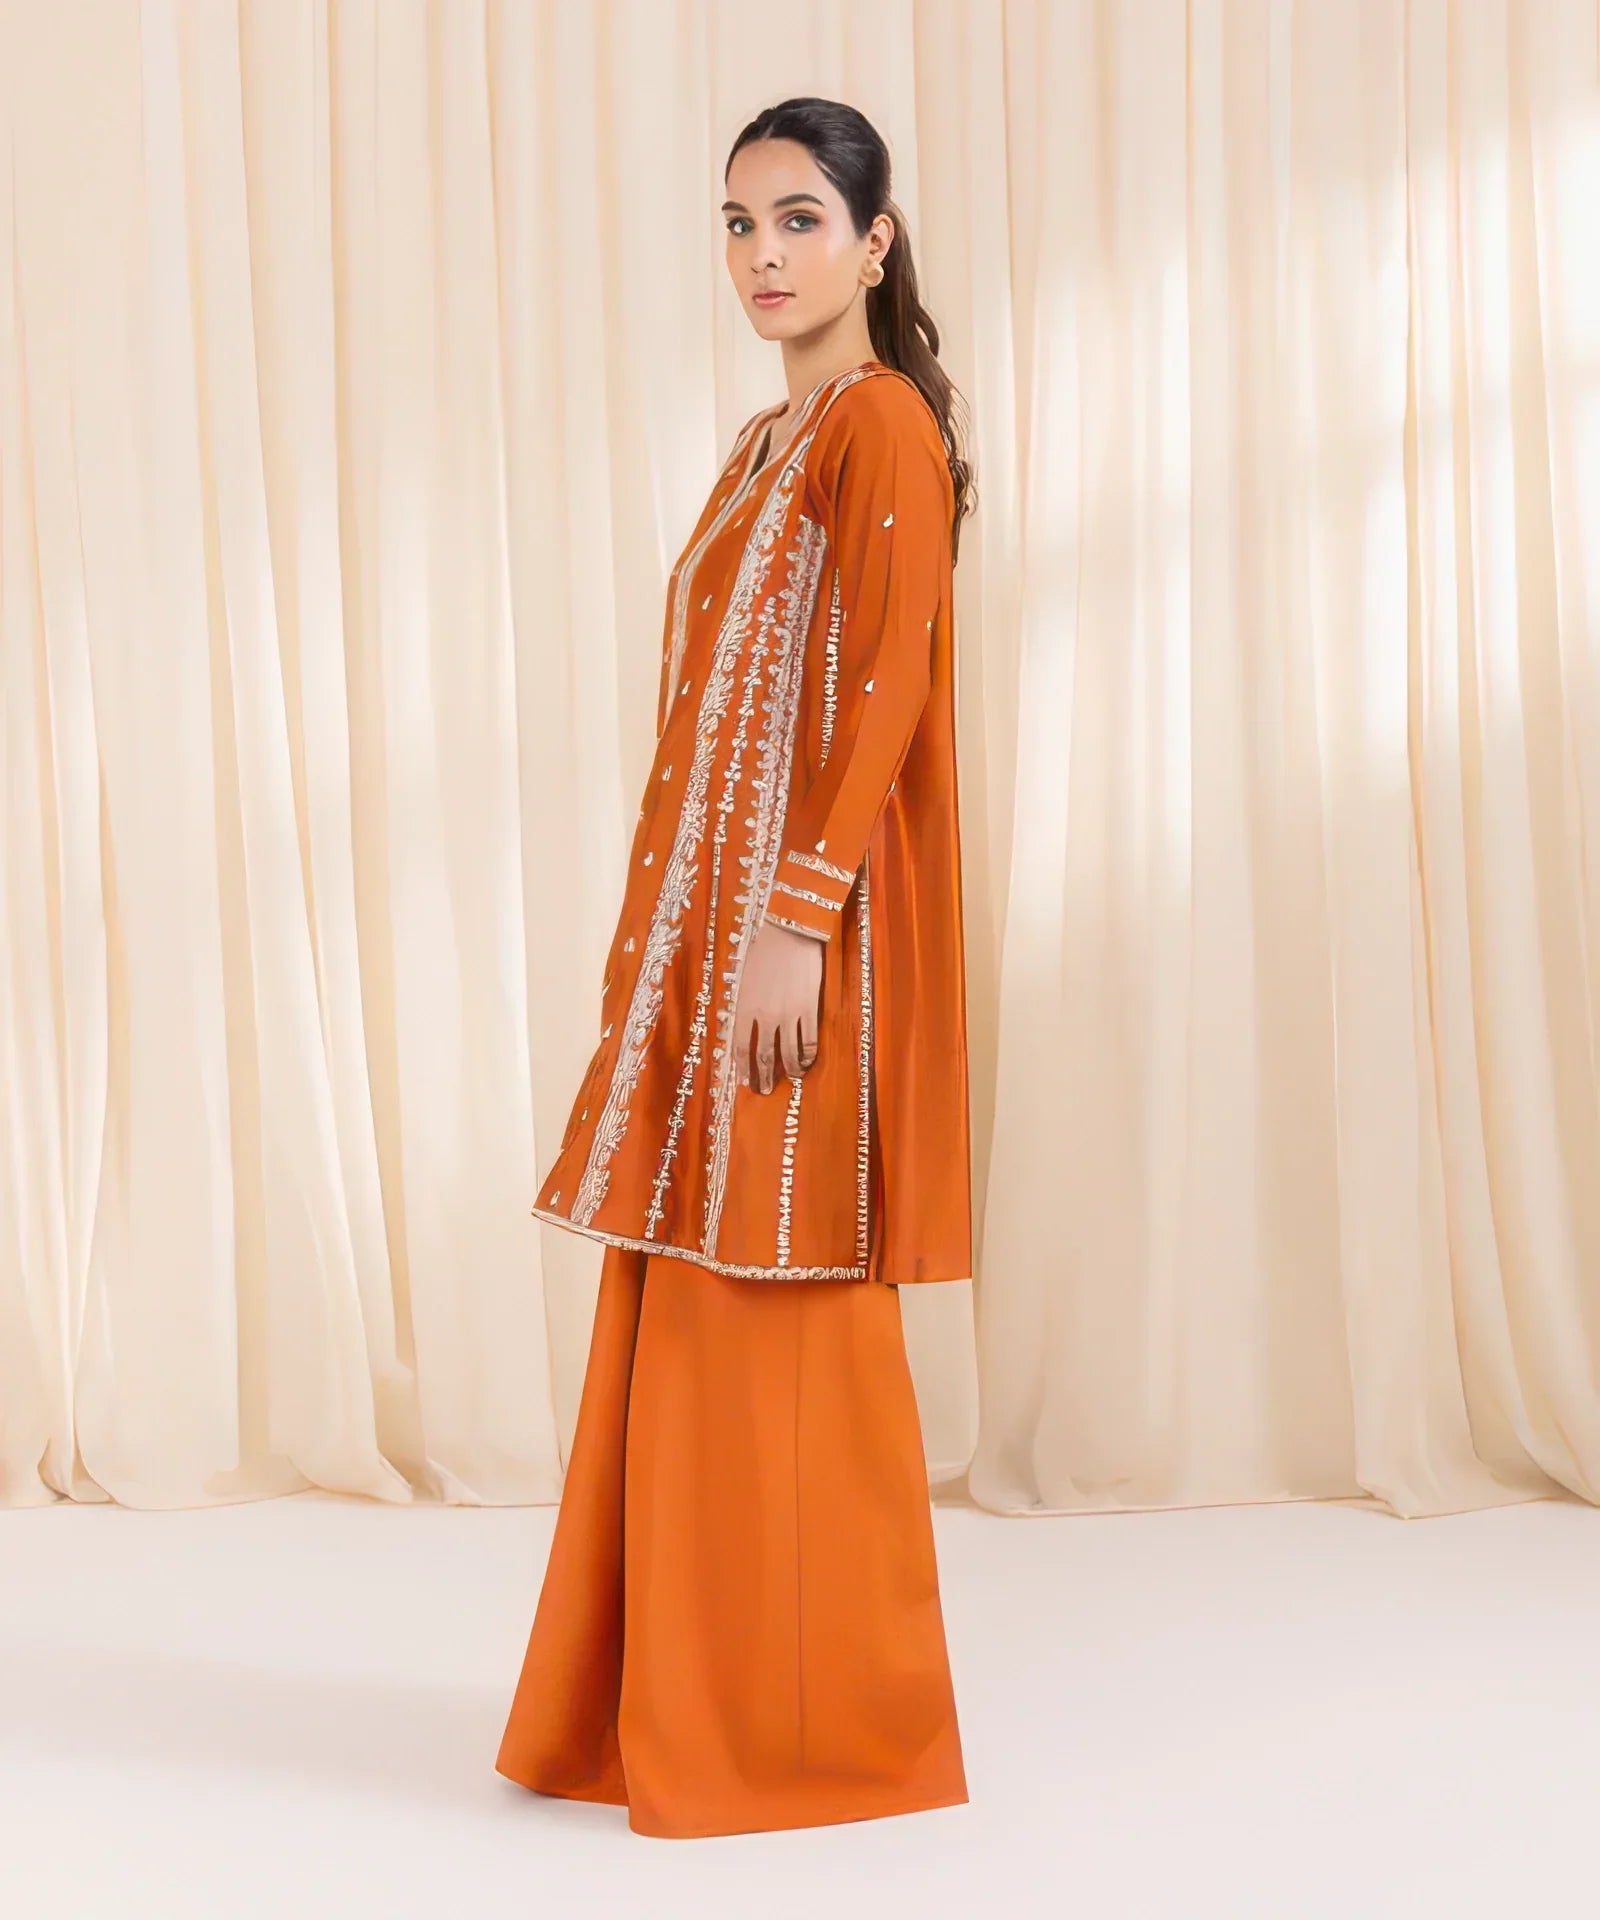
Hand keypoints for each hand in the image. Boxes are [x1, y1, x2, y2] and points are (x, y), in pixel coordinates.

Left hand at [733, 917, 823, 1092]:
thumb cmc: (764, 949)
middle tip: (763, 1090)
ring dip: (788, 1070)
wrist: (790, 931)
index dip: (742, 1067)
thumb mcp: (745, 978)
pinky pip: (808, 1041)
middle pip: (763, 1055)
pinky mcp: (809, 1009)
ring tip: (789, 1079)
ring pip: (787, 1053)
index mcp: (744, 1007)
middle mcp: (765, 1015)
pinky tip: (807, 1062)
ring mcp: (788, 1014)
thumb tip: (745, 1027)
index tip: (744, 1080)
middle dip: (763, 1076)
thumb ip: (745, 1005)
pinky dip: (807, 1056)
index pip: (739, 1046)